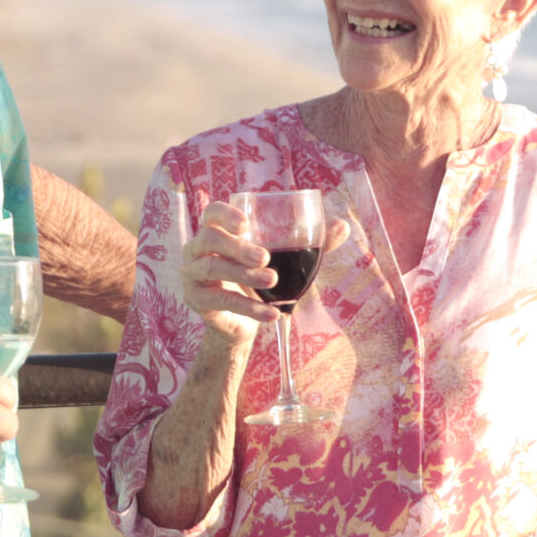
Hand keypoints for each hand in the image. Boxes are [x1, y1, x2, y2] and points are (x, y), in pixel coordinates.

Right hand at [179, 200, 349, 337]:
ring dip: (244, 276)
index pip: (213, 213)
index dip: (226, 214)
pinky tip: (271, 313)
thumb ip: (312, 243)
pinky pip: (222, 301)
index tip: (246, 223)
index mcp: (217, 231)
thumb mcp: (285, 261)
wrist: (243, 323)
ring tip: (272, 281)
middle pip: (211, 239)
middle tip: (265, 258)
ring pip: (213, 268)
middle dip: (238, 247)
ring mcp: (192, 274)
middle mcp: (198, 248)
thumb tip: (343, 226)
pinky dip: (249, 307)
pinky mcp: (196, 299)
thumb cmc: (261, 280)